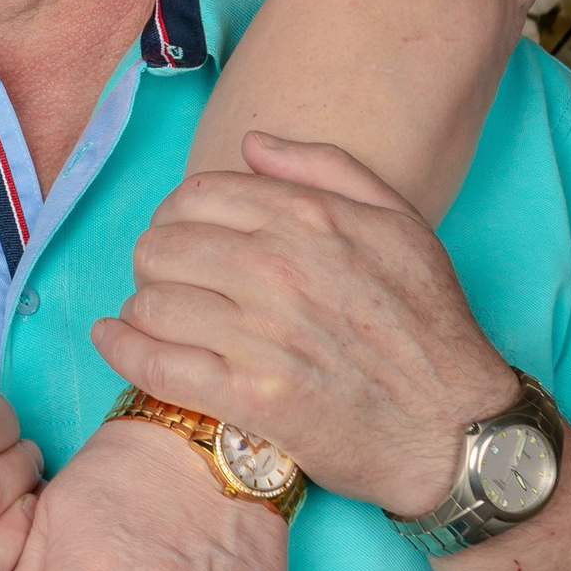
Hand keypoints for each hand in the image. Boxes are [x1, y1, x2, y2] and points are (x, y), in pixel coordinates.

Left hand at [94, 128, 515, 519]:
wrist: (456, 427)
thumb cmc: (431, 323)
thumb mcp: (399, 222)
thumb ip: (324, 168)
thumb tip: (251, 144)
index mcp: (310, 219)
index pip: (198, 195)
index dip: (176, 212)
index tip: (180, 233)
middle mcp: (278, 270)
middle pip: (163, 245)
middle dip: (155, 258)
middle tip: (166, 277)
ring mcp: (260, 338)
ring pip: (152, 302)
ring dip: (143, 306)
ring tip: (155, 314)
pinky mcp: (249, 400)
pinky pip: (155, 366)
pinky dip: (122, 349)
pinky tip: (114, 339)